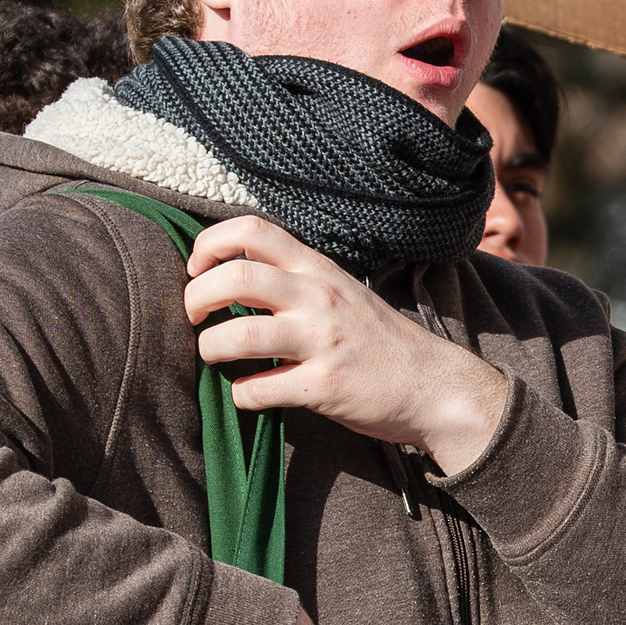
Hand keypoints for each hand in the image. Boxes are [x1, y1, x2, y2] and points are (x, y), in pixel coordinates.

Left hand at [181, 214, 511, 471]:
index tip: (197, 269)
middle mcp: (318, 298)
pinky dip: (240, 394)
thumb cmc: (378, 340)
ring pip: (240, 334)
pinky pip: (258, 389)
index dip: (209, 244)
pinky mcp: (324, 386)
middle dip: (195, 297)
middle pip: (235, 276)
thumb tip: (231, 276)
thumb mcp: (340, 291)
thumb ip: (294, 279)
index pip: (252, 230)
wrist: (433, 386)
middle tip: (192, 318)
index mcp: (318, 269)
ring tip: (213, 356)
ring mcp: (322, 342)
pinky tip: (249, 393)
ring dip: (210, 348)